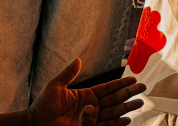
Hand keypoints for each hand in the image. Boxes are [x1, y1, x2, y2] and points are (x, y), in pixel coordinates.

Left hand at [25, 58, 145, 125]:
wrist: (34, 124)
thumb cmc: (42, 106)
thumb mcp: (55, 86)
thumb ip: (68, 74)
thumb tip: (78, 59)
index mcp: (87, 95)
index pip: (108, 88)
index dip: (120, 84)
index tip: (133, 79)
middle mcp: (92, 107)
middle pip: (115, 99)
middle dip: (129, 94)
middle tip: (142, 88)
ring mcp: (91, 119)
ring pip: (113, 113)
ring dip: (126, 108)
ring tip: (139, 102)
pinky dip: (117, 124)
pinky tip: (126, 120)